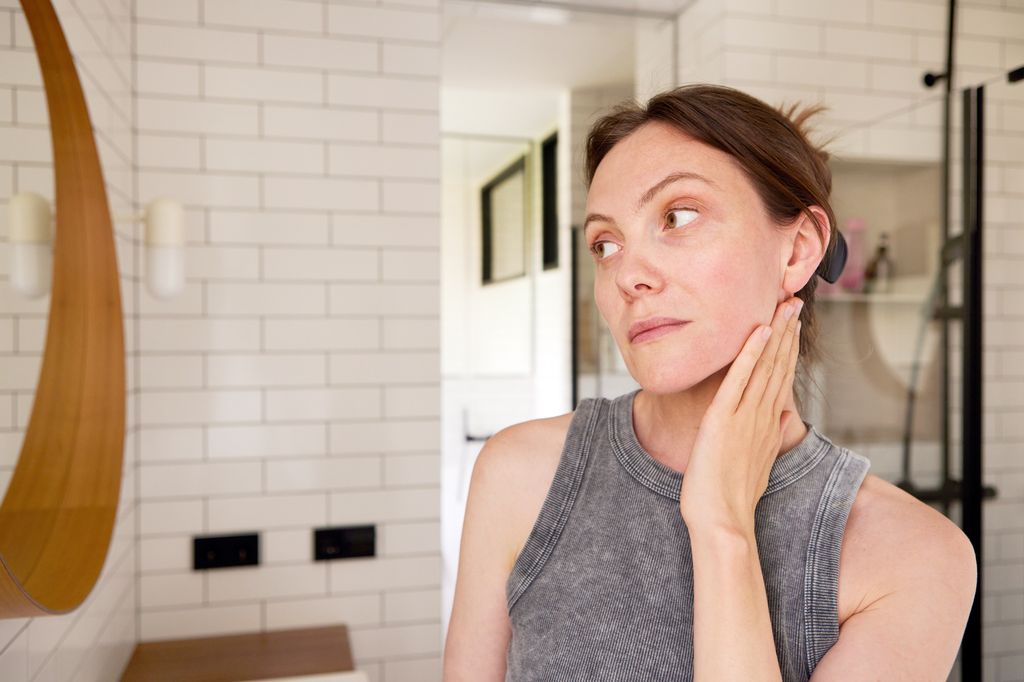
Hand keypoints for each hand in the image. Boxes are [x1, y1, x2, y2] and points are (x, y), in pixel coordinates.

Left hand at [678, 296, 802, 532]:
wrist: (723, 524)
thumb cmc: (731, 501)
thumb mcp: (756, 465)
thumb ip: (767, 439)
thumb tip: (781, 421)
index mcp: (768, 426)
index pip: (781, 379)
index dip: (788, 349)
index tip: (793, 325)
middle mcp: (762, 418)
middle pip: (779, 366)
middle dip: (787, 332)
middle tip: (795, 303)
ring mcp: (745, 417)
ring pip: (765, 367)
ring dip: (775, 333)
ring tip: (784, 306)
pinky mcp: (723, 419)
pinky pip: (739, 380)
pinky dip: (749, 354)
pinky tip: (759, 331)